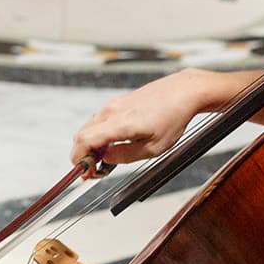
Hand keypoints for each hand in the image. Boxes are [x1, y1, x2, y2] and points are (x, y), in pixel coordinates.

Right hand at [69, 70, 209, 176]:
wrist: (183, 92)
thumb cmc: (173, 118)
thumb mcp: (154, 148)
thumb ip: (126, 156)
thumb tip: (107, 159)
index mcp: (120, 123)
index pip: (84, 140)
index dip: (79, 159)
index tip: (85, 171)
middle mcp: (112, 111)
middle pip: (82, 134)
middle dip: (84, 154)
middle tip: (96, 169)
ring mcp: (113, 104)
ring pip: (90, 127)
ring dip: (92, 144)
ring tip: (107, 157)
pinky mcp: (118, 102)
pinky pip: (100, 120)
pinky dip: (99, 134)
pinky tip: (113, 143)